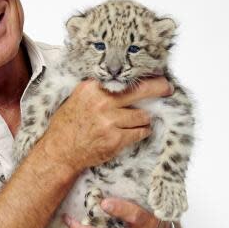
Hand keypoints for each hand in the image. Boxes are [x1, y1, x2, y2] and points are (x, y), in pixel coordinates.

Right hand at [41, 76, 173, 172]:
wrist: (59, 151)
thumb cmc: (68, 126)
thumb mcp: (77, 98)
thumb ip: (97, 89)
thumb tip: (121, 82)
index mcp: (92, 88)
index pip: (125, 77)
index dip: (143, 76)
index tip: (155, 76)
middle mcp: (102, 102)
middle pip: (141, 90)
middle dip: (159, 88)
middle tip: (168, 88)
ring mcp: (109, 121)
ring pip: (143, 116)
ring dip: (144, 119)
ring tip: (139, 120)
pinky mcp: (115, 139)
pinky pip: (140, 133)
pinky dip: (141, 132)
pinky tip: (136, 132)